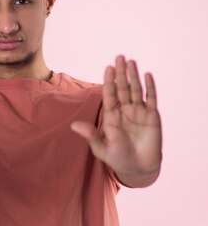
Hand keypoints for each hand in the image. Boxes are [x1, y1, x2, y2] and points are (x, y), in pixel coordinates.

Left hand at [71, 56, 161, 185]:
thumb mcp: (102, 148)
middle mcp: (125, 111)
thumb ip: (91, 136)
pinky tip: (147, 75)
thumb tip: (73, 125)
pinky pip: (151, 99)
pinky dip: (149, 87)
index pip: (109, 95)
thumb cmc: (118, 158)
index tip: (108, 68)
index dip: (109, 81)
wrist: (138, 168)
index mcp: (111, 116)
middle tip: (119, 57)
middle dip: (121, 74)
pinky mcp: (152, 117)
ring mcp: (139, 113)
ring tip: (131, 61)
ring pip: (136, 90)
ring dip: (134, 76)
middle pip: (122, 88)